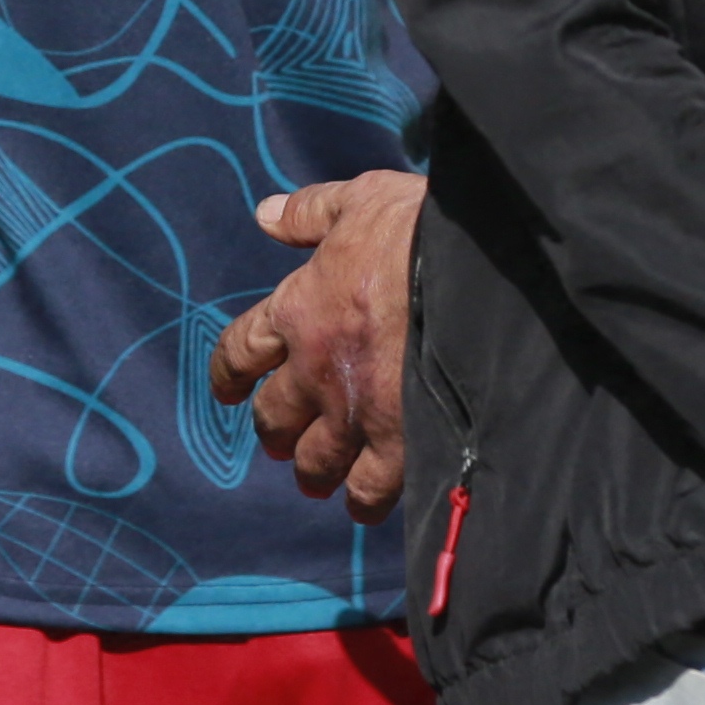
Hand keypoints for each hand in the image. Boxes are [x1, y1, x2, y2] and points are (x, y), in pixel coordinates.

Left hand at [212, 169, 422, 511]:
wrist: (475, 272)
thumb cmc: (415, 228)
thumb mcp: (357, 201)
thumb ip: (308, 213)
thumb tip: (266, 215)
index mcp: (297, 310)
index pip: (239, 352)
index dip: (229, 373)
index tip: (229, 389)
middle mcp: (315, 369)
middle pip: (273, 418)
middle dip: (275, 431)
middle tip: (283, 440)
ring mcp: (354, 411)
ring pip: (314, 461)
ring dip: (312, 470)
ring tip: (318, 478)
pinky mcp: (397, 441)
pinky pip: (367, 489)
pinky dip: (362, 500)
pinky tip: (364, 503)